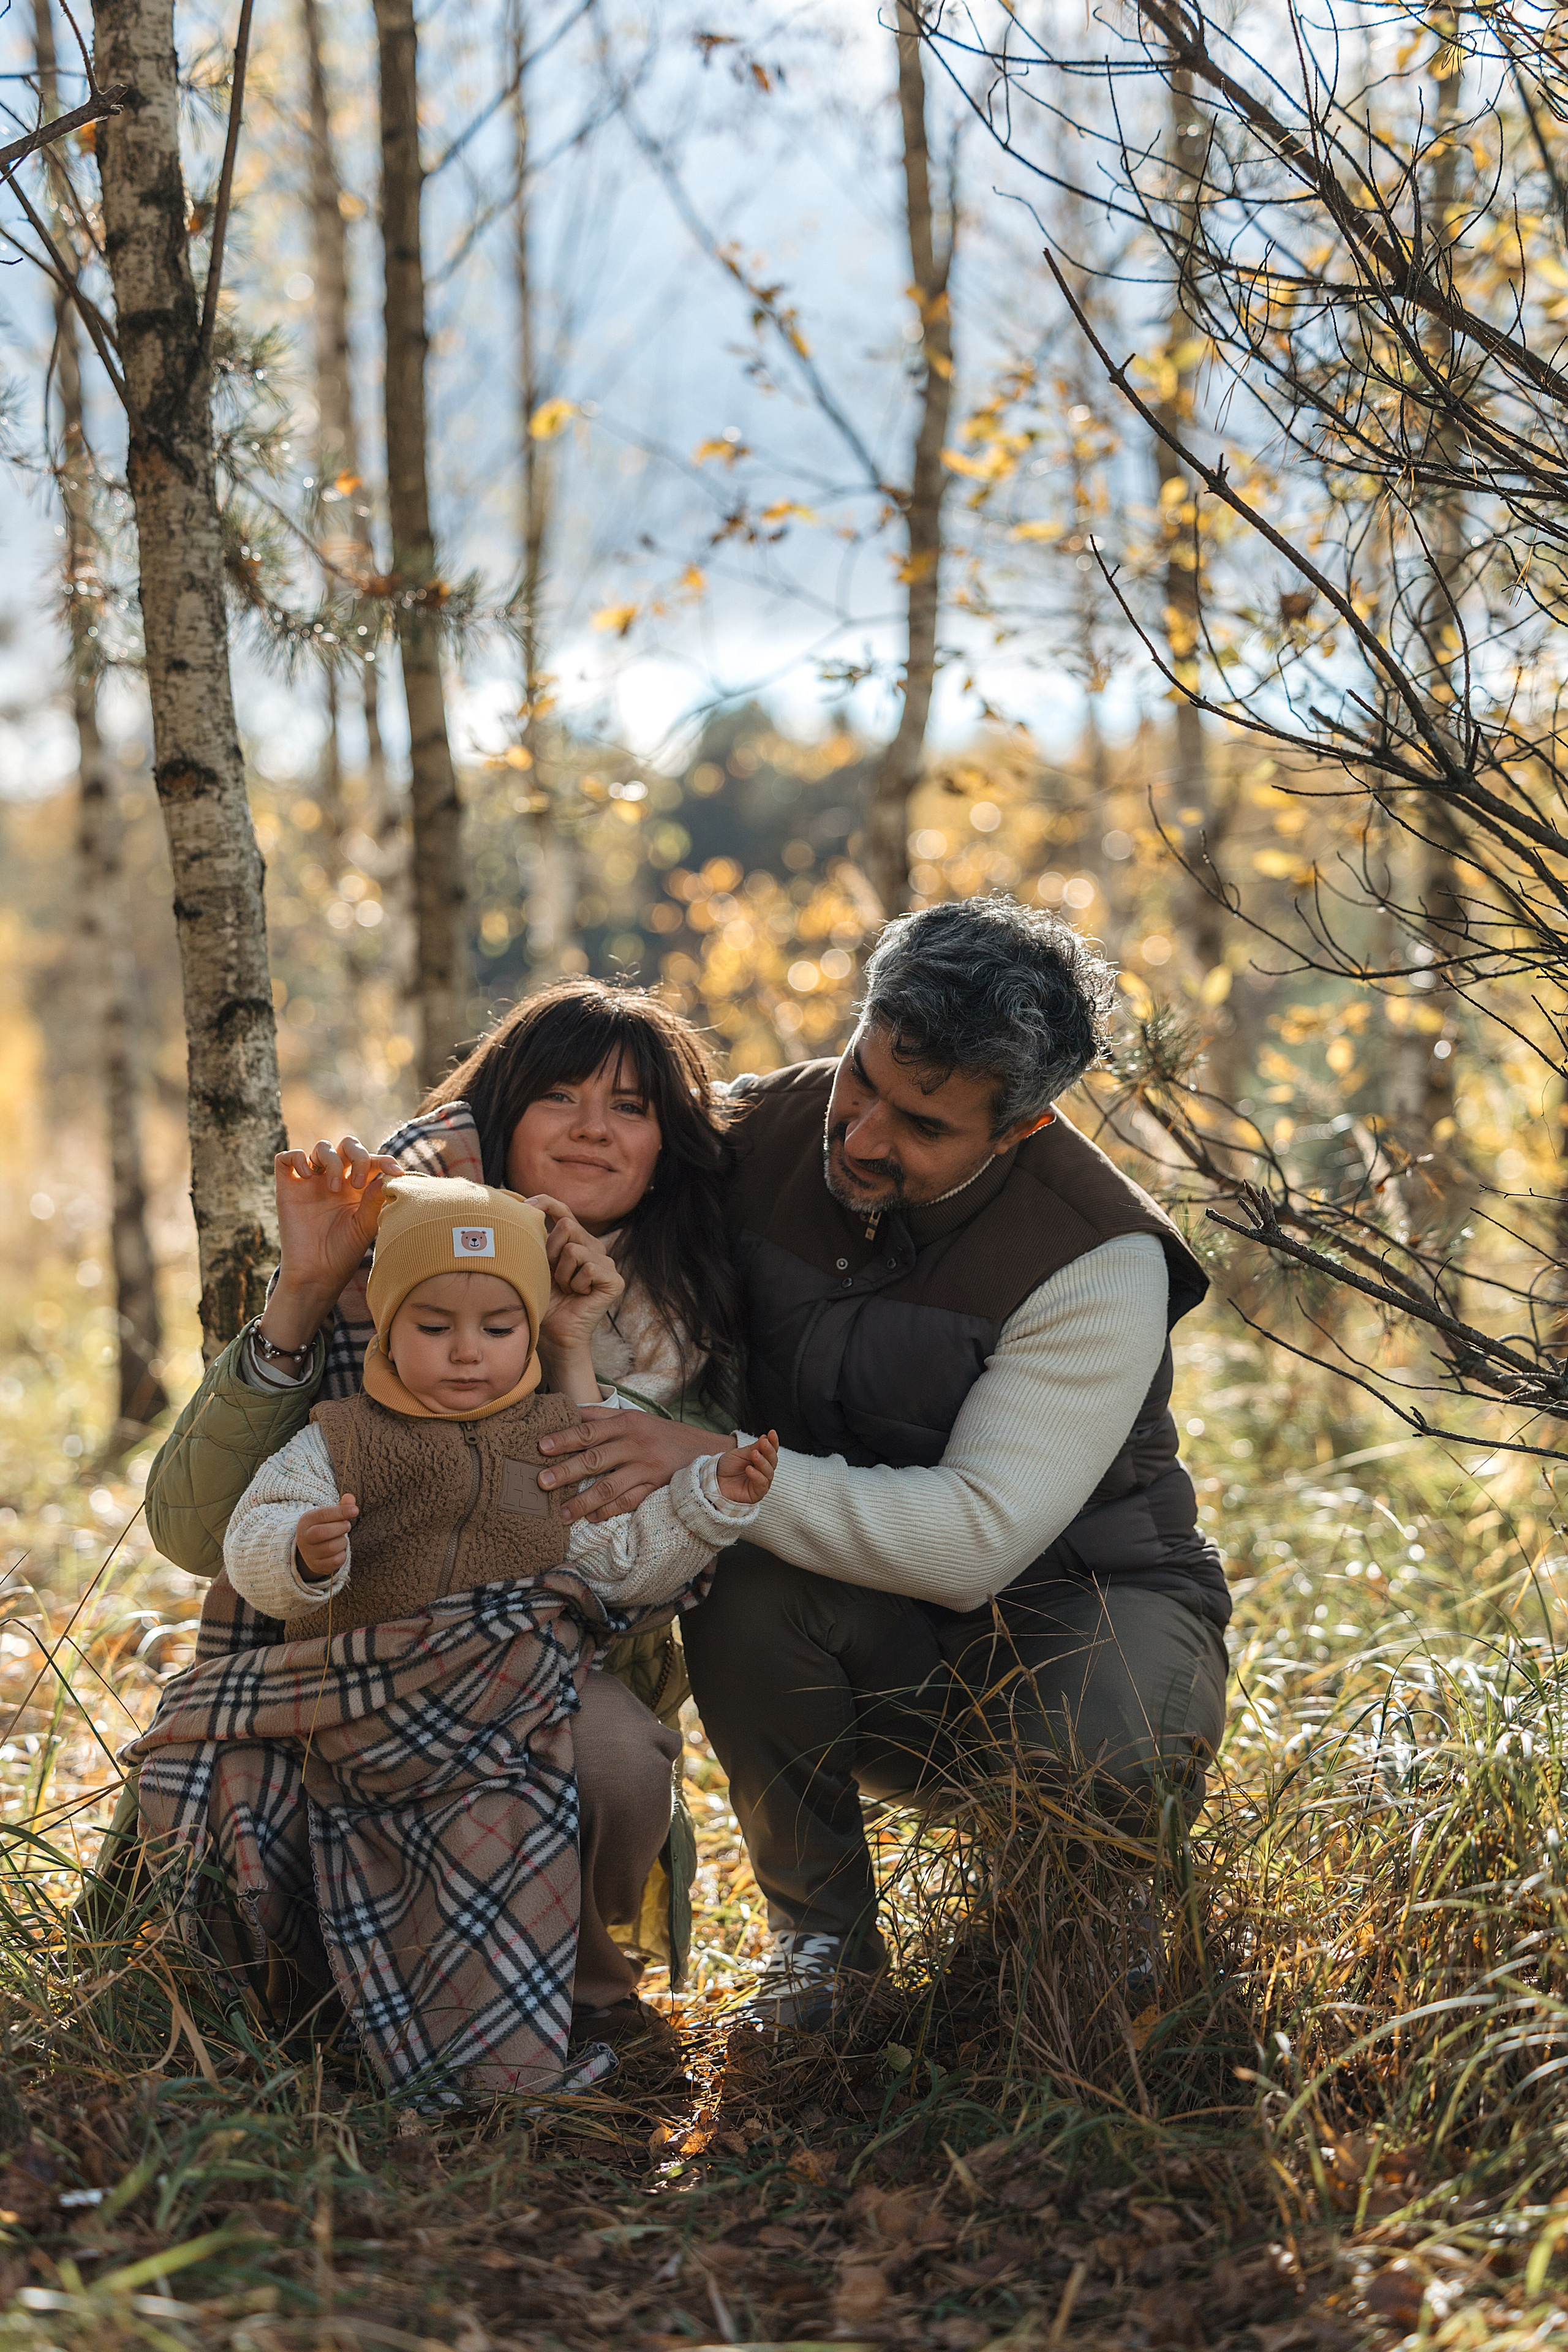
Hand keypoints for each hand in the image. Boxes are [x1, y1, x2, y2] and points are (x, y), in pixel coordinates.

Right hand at [261, 1137, 401, 1349]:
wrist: (316, 1274)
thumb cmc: (343, 1254)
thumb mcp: (365, 1227)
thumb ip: (375, 1201)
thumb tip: (385, 1177)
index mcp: (357, 1187)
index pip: (372, 1161)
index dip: (385, 1160)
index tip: (397, 1172)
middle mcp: (335, 1180)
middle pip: (346, 1145)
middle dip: (357, 1155)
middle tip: (358, 1183)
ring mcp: (311, 1182)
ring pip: (321, 1147)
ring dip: (332, 1161)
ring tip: (335, 1189)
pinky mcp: (288, 1187)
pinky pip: (286, 1158)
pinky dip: (297, 1158)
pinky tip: (308, 1176)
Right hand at [294, 1493, 357, 1582]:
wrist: (311, 1549)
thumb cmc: (324, 1527)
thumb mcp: (329, 1515)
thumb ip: (341, 1506)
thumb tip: (350, 1498)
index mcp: (306, 1521)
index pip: (322, 1515)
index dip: (340, 1512)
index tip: (355, 1510)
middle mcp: (304, 1538)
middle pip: (323, 1532)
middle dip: (340, 1528)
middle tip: (347, 1525)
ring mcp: (309, 1554)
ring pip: (331, 1548)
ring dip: (342, 1541)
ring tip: (341, 1538)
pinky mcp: (317, 1566)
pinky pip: (336, 1561)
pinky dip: (342, 1554)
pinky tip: (339, 1550)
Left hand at [528, 1194, 625, 1358]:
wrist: (554, 1332)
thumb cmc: (543, 1300)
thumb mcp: (537, 1264)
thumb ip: (539, 1238)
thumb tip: (526, 1207)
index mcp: (576, 1241)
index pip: (564, 1212)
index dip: (547, 1203)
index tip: (527, 1205)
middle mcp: (594, 1248)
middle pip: (568, 1226)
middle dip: (551, 1252)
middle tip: (551, 1276)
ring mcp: (607, 1263)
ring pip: (574, 1249)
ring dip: (561, 1274)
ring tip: (565, 1289)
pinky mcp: (614, 1279)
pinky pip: (588, 1267)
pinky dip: (576, 1284)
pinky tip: (579, 1295)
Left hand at [537, 1407, 721, 1523]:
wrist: (703, 1450)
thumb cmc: (659, 1433)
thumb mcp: (633, 1417)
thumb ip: (600, 1415)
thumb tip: (567, 1412)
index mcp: (626, 1423)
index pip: (589, 1430)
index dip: (564, 1439)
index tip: (541, 1447)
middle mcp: (635, 1444)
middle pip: (595, 1459)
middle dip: (566, 1471)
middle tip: (542, 1482)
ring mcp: (646, 1468)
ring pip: (609, 1486)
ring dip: (582, 1501)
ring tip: (561, 1513)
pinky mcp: (655, 1488)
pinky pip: (628, 1502)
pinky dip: (608, 1511)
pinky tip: (591, 1518)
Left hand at [716, 1430, 777, 1505]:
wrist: (713, 1480)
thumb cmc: (727, 1467)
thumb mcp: (739, 1453)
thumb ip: (754, 1448)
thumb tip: (767, 1438)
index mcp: (761, 1460)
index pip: (771, 1451)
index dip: (773, 1442)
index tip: (772, 1433)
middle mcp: (763, 1472)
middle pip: (772, 1461)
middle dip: (769, 1451)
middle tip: (764, 1443)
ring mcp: (761, 1482)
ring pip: (769, 1472)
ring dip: (762, 1462)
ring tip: (754, 1454)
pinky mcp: (756, 1494)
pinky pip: (762, 1484)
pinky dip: (757, 1476)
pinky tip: (749, 1469)